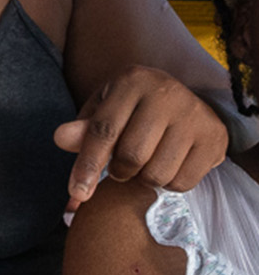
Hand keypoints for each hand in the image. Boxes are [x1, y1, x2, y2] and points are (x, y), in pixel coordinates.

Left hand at [55, 66, 226, 211]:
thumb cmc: (134, 110)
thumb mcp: (105, 111)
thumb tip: (60, 138)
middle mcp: (165, 92)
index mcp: (132, 80)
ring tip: (146, 163)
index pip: (103, 130)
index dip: (86, 165)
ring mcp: (193, 114)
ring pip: (157, 173)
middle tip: (121, 167)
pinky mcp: (213, 137)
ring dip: (144, 179)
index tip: (76, 194)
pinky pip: (182, 182)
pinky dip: (169, 184)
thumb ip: (84, 129)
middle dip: (120, 172)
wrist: (185, 103)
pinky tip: (169, 164)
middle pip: (131, 156)